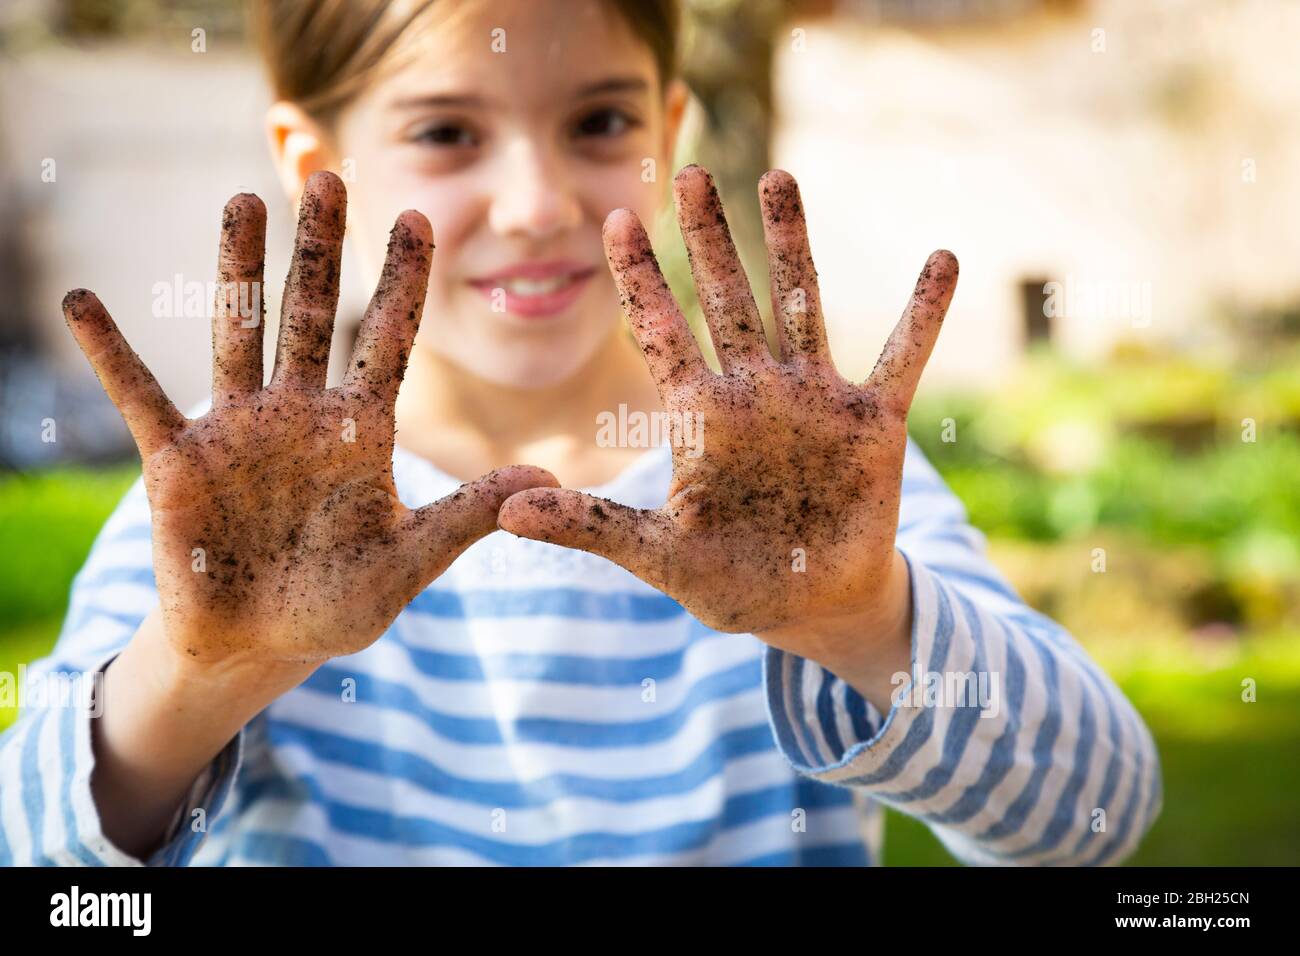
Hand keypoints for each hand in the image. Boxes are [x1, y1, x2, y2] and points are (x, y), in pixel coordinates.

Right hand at [64, 171, 555, 669]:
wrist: (259, 646)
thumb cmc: (336, 604)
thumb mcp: (407, 563)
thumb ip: (463, 518)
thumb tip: (542, 478)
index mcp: (359, 432)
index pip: (388, 343)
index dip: (402, 284)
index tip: (420, 219)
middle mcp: (299, 414)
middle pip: (312, 315)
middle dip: (320, 250)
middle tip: (329, 178)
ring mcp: (237, 430)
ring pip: (239, 332)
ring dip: (237, 269)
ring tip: (242, 201)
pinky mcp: (177, 460)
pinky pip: (140, 397)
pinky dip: (110, 354)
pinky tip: (82, 302)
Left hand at [498, 165, 955, 667]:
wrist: (810, 604)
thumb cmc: (730, 579)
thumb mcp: (656, 557)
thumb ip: (592, 527)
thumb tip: (508, 512)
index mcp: (701, 418)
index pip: (662, 334)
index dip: (639, 279)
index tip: (615, 219)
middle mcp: (754, 392)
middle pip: (726, 299)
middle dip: (707, 239)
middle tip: (689, 172)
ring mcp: (814, 400)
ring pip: (800, 304)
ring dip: (790, 244)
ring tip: (777, 178)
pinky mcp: (873, 421)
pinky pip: (901, 357)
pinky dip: (921, 315)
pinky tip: (941, 261)